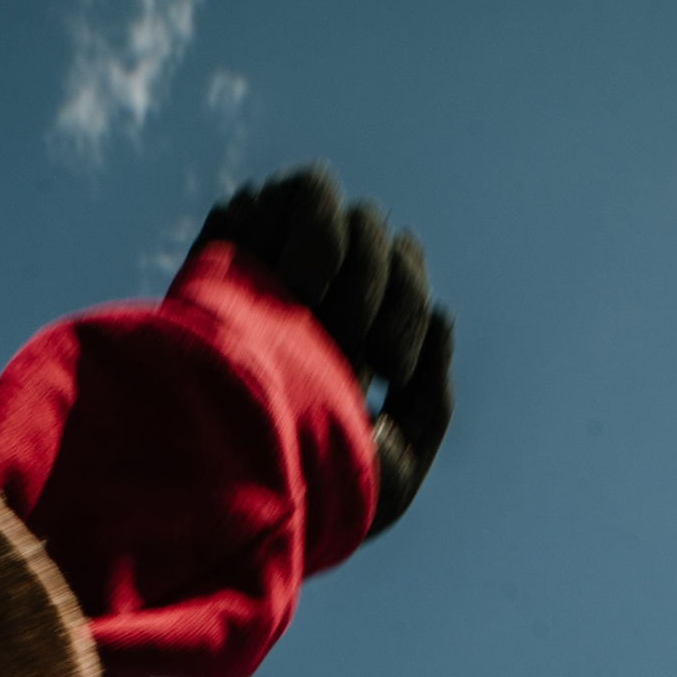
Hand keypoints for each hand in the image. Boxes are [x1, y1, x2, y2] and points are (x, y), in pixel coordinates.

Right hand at [196, 167, 454, 534]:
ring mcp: (281, 259)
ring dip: (365, 275)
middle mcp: (317, 299)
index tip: (393, 375)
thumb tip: (441, 316)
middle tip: (364, 361)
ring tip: (328, 326)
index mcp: (349, 343)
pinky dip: (326, 233)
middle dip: (397, 300)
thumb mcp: (394, 467)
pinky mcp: (245, 226)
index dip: (412, 312)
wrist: (236, 470)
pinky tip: (304, 288)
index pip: (407, 277)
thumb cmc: (305, 488)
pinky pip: (315, 188)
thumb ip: (430, 401)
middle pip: (392, 245)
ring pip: (364, 219)